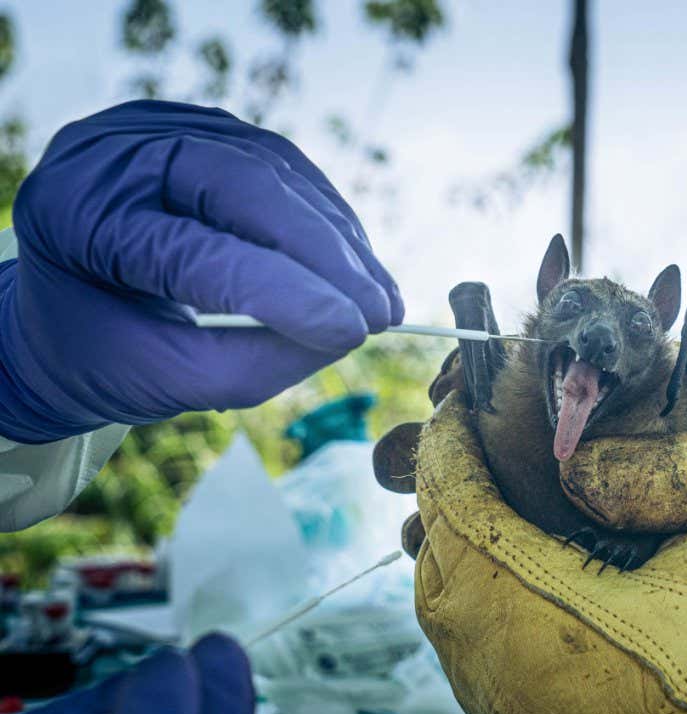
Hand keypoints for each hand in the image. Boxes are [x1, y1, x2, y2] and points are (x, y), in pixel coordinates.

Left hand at [0, 100, 401, 442]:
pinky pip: (289, 170)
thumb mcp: (164, 379)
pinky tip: (361, 270)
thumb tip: (349, 332)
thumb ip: (252, 363)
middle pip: (244, 186)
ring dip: (340, 242)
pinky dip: (331, 224)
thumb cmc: (105, 350)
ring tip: (381, 303)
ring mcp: (163, 126)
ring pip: (278, 173)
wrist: (69, 309)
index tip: (353, 335)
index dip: (283, 293)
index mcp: (74, 214)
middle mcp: (112, 150)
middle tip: (379, 315)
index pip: (195, 251)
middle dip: (325, 255)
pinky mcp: (209, 131)